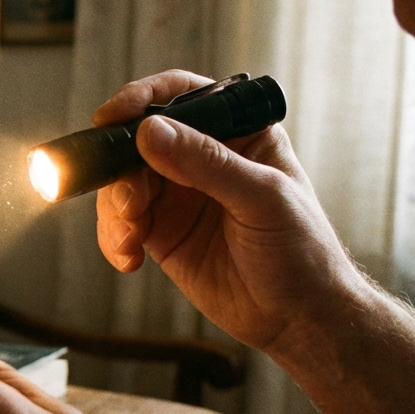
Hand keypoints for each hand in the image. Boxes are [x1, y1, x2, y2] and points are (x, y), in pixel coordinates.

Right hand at [95, 70, 364, 354]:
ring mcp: (178, 195)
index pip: (181, 95)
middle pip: (138, 141)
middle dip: (120, 170)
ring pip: (122, 183)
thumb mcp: (261, 199)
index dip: (141, 99)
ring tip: (131, 237)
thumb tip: (151, 132)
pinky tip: (129, 258)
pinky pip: (121, 223)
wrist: (300, 318)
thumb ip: (207, 163)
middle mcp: (202, 158)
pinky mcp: (162, 232)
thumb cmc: (303, 252)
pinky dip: (114, 237)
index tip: (110, 118)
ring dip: (115, 209)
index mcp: (237, 132)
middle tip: (126, 202)